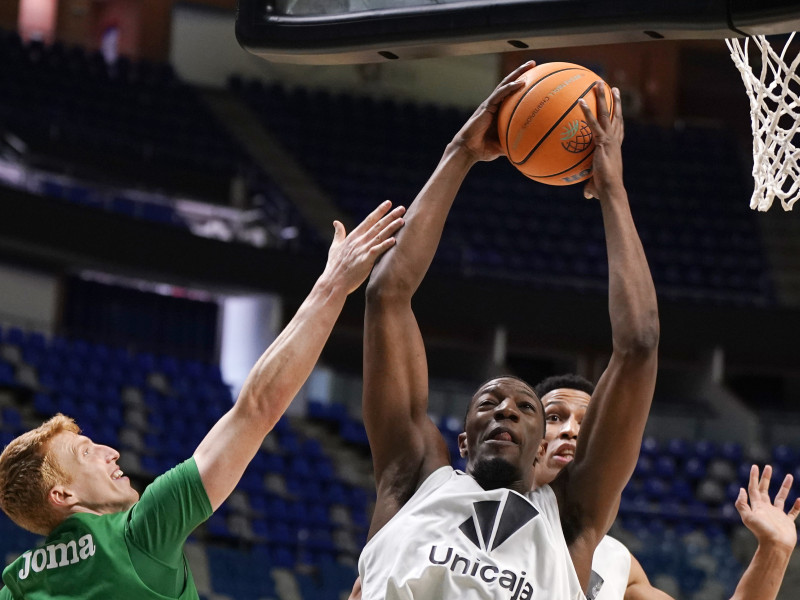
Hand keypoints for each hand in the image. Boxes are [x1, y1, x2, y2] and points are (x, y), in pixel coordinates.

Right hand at [323, 200, 404, 293]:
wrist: (333, 283)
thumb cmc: (334, 267)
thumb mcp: (335, 247)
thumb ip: (338, 234)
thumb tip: (336, 222)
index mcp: (353, 236)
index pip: (369, 220)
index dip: (379, 211)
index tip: (388, 203)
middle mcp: (359, 241)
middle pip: (377, 225)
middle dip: (390, 216)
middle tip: (402, 208)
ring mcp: (362, 250)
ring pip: (380, 235)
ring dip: (391, 227)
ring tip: (402, 220)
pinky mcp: (365, 260)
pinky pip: (377, 251)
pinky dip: (385, 245)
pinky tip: (394, 240)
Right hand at [451, 60, 536, 162]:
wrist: (468, 150)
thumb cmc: (483, 149)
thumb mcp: (503, 146)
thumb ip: (514, 144)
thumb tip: (530, 149)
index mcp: (499, 112)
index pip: (511, 94)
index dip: (521, 84)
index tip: (535, 78)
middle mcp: (495, 104)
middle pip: (509, 84)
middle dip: (521, 72)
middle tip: (534, 63)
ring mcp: (490, 104)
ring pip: (505, 84)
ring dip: (518, 73)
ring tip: (530, 65)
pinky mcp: (486, 106)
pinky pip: (499, 94)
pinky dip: (510, 87)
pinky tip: (521, 83)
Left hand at [579, 83, 623, 199]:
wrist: (610, 189)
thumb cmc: (604, 189)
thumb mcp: (596, 185)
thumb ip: (590, 187)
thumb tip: (587, 197)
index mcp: (615, 147)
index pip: (619, 129)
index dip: (619, 117)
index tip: (618, 107)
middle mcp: (615, 140)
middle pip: (616, 116)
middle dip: (615, 101)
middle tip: (612, 88)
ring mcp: (610, 139)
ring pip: (607, 113)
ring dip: (603, 97)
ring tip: (598, 82)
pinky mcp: (602, 141)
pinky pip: (593, 123)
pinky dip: (586, 111)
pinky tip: (579, 101)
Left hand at [736, 464, 799, 550]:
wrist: (775, 546)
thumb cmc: (762, 532)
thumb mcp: (748, 517)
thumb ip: (742, 504)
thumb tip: (741, 489)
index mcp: (757, 506)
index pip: (754, 488)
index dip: (753, 477)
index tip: (755, 466)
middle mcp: (766, 508)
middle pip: (765, 490)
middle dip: (766, 478)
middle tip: (768, 466)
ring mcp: (777, 515)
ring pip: (781, 497)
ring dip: (784, 487)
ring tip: (789, 476)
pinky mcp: (787, 521)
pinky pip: (793, 511)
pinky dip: (797, 505)